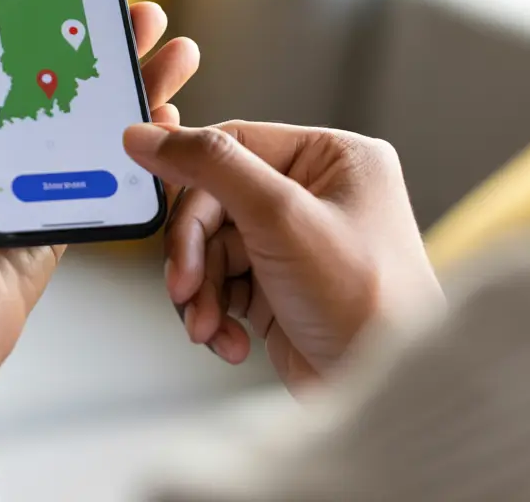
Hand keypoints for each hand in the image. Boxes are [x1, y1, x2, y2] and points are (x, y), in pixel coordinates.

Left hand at [0, 0, 199, 455]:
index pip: (13, 43)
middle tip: (147, 14)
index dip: (50, 11)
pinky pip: (110, 167)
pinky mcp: (62, 207)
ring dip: (138, 83)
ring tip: (177, 53)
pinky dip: (142, 141)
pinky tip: (169, 114)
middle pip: (66, 73)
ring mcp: (33, 172)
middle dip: (109, 42)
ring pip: (96, 116)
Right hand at [123, 123, 441, 387]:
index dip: (188, 169)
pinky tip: (229, 338)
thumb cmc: (368, 306)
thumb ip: (211, 167)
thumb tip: (148, 136)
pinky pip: (224, 286)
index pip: (237, 143)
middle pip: (217, 201)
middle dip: (196, 252)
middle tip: (186, 284)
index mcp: (335, 159)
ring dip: (203, 291)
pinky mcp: (281, 289)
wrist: (383, 392)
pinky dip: (217, 314)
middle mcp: (318, 196)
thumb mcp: (280, 216)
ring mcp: (297, 245)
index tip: (146, 182)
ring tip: (208, 324)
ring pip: (214, 249)